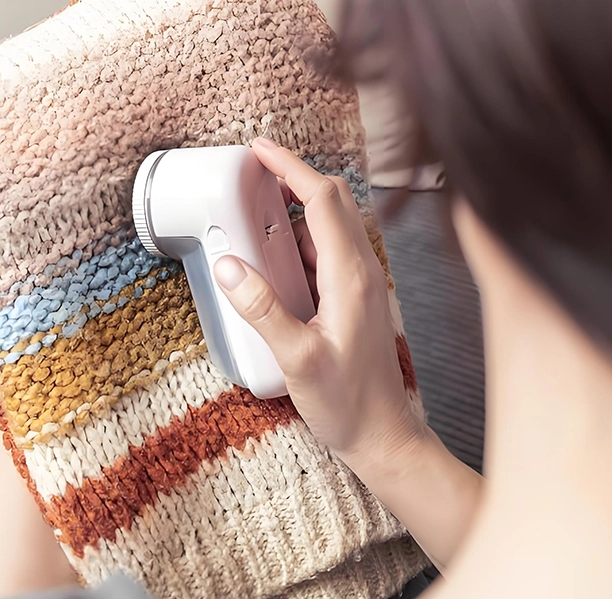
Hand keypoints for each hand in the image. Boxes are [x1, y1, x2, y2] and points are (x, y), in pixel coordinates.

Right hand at [213, 138, 426, 471]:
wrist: (383, 436)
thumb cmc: (347, 404)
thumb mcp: (296, 359)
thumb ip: (262, 310)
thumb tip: (229, 267)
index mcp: (351, 276)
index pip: (322, 199)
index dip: (291, 167)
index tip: (261, 149)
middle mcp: (362, 271)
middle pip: (332, 201)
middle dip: (294, 179)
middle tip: (255, 174)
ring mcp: (362, 284)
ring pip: (330, 227)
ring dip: (295, 213)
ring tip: (255, 219)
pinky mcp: (356, 299)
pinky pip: (327, 254)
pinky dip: (300, 243)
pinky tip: (274, 263)